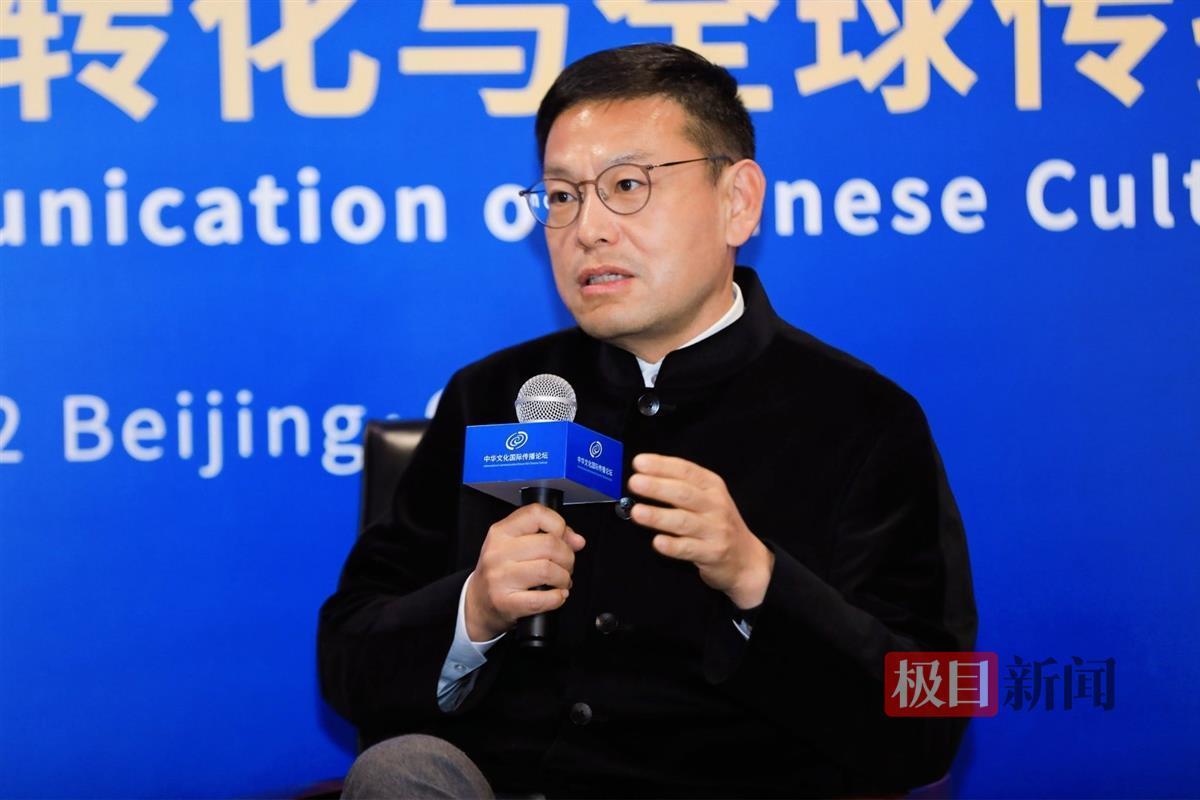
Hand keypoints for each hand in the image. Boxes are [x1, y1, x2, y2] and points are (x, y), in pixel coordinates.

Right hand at [465, 504, 585, 640]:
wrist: (478, 602)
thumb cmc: (501, 571)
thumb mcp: (516, 545)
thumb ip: (548, 535)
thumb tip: (577, 540)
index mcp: (501, 532)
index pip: (536, 514)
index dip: (558, 524)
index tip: (562, 538)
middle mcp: (498, 552)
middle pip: (549, 544)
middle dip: (568, 557)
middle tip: (566, 565)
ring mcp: (500, 578)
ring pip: (548, 570)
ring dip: (564, 578)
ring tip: (561, 581)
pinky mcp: (505, 602)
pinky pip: (542, 599)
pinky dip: (557, 598)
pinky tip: (557, 595)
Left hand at [628, 453, 773, 609]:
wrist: (746, 558)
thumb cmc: (717, 523)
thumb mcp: (707, 498)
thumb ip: (681, 486)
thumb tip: (643, 477)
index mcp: (712, 486)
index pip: (686, 470)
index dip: (661, 465)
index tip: (638, 462)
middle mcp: (715, 505)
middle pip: (683, 493)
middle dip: (657, 487)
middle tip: (634, 483)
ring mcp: (715, 530)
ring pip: (683, 521)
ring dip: (659, 516)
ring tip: (637, 512)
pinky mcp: (713, 553)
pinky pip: (689, 549)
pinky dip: (672, 545)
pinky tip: (657, 542)